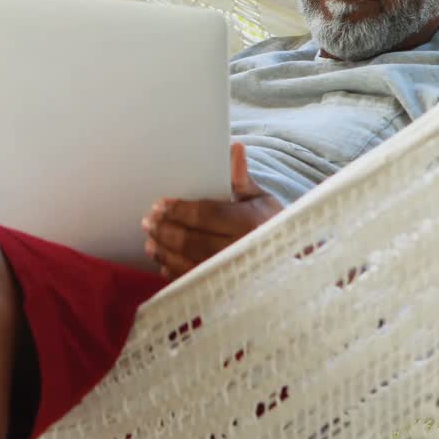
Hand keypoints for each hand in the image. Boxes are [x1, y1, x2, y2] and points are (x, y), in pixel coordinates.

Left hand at [142, 142, 281, 279]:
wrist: (291, 262)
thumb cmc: (273, 225)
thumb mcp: (262, 200)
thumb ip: (242, 178)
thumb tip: (234, 148)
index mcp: (248, 223)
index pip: (206, 214)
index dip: (180, 210)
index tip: (160, 204)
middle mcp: (239, 250)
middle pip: (192, 241)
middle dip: (166, 231)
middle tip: (148, 222)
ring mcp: (231, 274)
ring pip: (189, 264)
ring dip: (165, 252)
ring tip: (150, 242)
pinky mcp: (226, 290)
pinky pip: (194, 282)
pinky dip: (175, 272)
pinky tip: (163, 263)